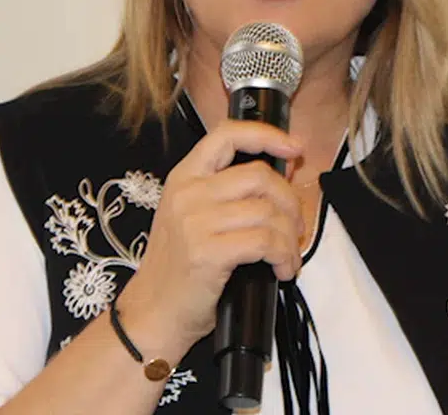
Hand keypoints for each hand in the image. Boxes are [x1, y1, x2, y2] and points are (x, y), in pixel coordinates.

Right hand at [115, 120, 304, 358]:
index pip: (226, 135)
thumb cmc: (179, 269)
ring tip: (287, 257)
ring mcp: (195, 222)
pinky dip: (284, 256)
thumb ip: (228, 194)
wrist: (152, 312)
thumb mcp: (193, 218)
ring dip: (289, 237)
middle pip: (259, 175)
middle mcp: (187, 193)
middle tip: (295, 226)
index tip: (294, 147)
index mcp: (184, 177)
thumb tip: (283, 178)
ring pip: (268, 211)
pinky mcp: (208, 252)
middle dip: (289, 201)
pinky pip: (265, 241)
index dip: (266, 135)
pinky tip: (281, 269)